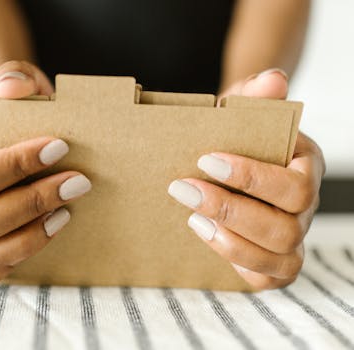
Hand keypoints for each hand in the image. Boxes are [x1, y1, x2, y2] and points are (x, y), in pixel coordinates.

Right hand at [0, 61, 91, 282]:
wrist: (30, 138)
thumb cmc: (27, 116)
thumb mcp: (26, 87)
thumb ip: (16, 77)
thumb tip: (11, 88)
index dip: (14, 165)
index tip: (61, 147)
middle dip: (30, 203)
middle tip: (79, 183)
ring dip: (26, 236)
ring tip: (67, 213)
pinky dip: (17, 259)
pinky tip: (52, 231)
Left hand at [168, 69, 325, 289]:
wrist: (224, 157)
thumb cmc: (234, 137)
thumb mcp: (239, 113)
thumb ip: (254, 98)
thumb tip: (273, 79)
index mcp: (305, 166)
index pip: (295, 185)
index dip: (252, 178)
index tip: (206, 161)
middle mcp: (304, 206)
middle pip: (287, 226)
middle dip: (231, 210)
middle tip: (182, 188)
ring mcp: (292, 237)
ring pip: (281, 255)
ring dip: (231, 240)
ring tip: (191, 217)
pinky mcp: (273, 262)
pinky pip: (266, 277)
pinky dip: (236, 260)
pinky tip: (203, 233)